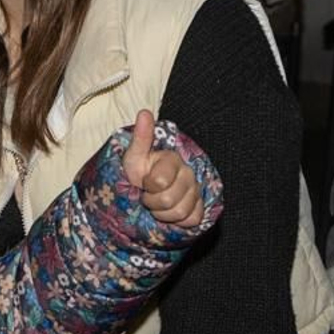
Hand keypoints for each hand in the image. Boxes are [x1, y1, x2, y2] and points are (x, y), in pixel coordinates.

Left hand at [121, 110, 202, 226]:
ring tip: (155, 205)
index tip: (142, 183)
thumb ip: (141, 138)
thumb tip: (145, 112)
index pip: (160, 181)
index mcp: (172, 159)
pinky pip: (192, 220)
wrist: (142, 194)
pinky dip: (177, 222)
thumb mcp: (133, 157)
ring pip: (181, 212)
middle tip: (146, 197)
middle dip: (152, 203)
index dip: (147, 186)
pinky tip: (169, 213)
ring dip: (163, 214)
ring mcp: (196, 191)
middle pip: (169, 200)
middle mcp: (188, 173)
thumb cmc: (136, 173)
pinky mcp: (200, 208)